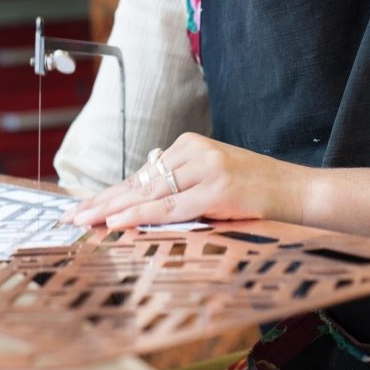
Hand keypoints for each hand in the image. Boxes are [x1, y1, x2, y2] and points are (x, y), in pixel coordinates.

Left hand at [61, 132, 309, 228]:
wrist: (299, 191)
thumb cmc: (259, 192)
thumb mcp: (215, 183)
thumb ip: (183, 188)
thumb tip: (142, 207)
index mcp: (192, 146)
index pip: (143, 174)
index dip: (111, 193)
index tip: (83, 207)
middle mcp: (195, 151)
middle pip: (139, 182)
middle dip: (102, 202)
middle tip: (70, 216)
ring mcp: (206, 169)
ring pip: (150, 194)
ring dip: (113, 211)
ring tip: (83, 221)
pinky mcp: (217, 190)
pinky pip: (171, 207)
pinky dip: (141, 217)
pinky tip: (117, 223)